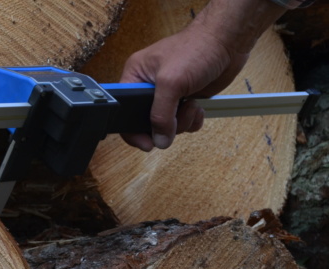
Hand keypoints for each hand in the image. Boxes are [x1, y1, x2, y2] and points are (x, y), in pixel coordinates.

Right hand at [119, 23, 247, 150]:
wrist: (227, 42)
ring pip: (167, 126)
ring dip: (182, 122)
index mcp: (135, 77)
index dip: (132, 129)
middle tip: (174, 122)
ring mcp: (169, 95)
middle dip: (163, 126)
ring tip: (190, 104)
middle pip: (146, 122)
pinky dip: (192, 120)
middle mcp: (149, 88)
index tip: (146, 143)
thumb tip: (159, 140)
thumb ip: (161, 114)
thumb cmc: (196, 49)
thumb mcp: (171, 82)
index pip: (124, 110)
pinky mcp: (185, 100)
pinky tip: (198, 106)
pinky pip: (184, 123)